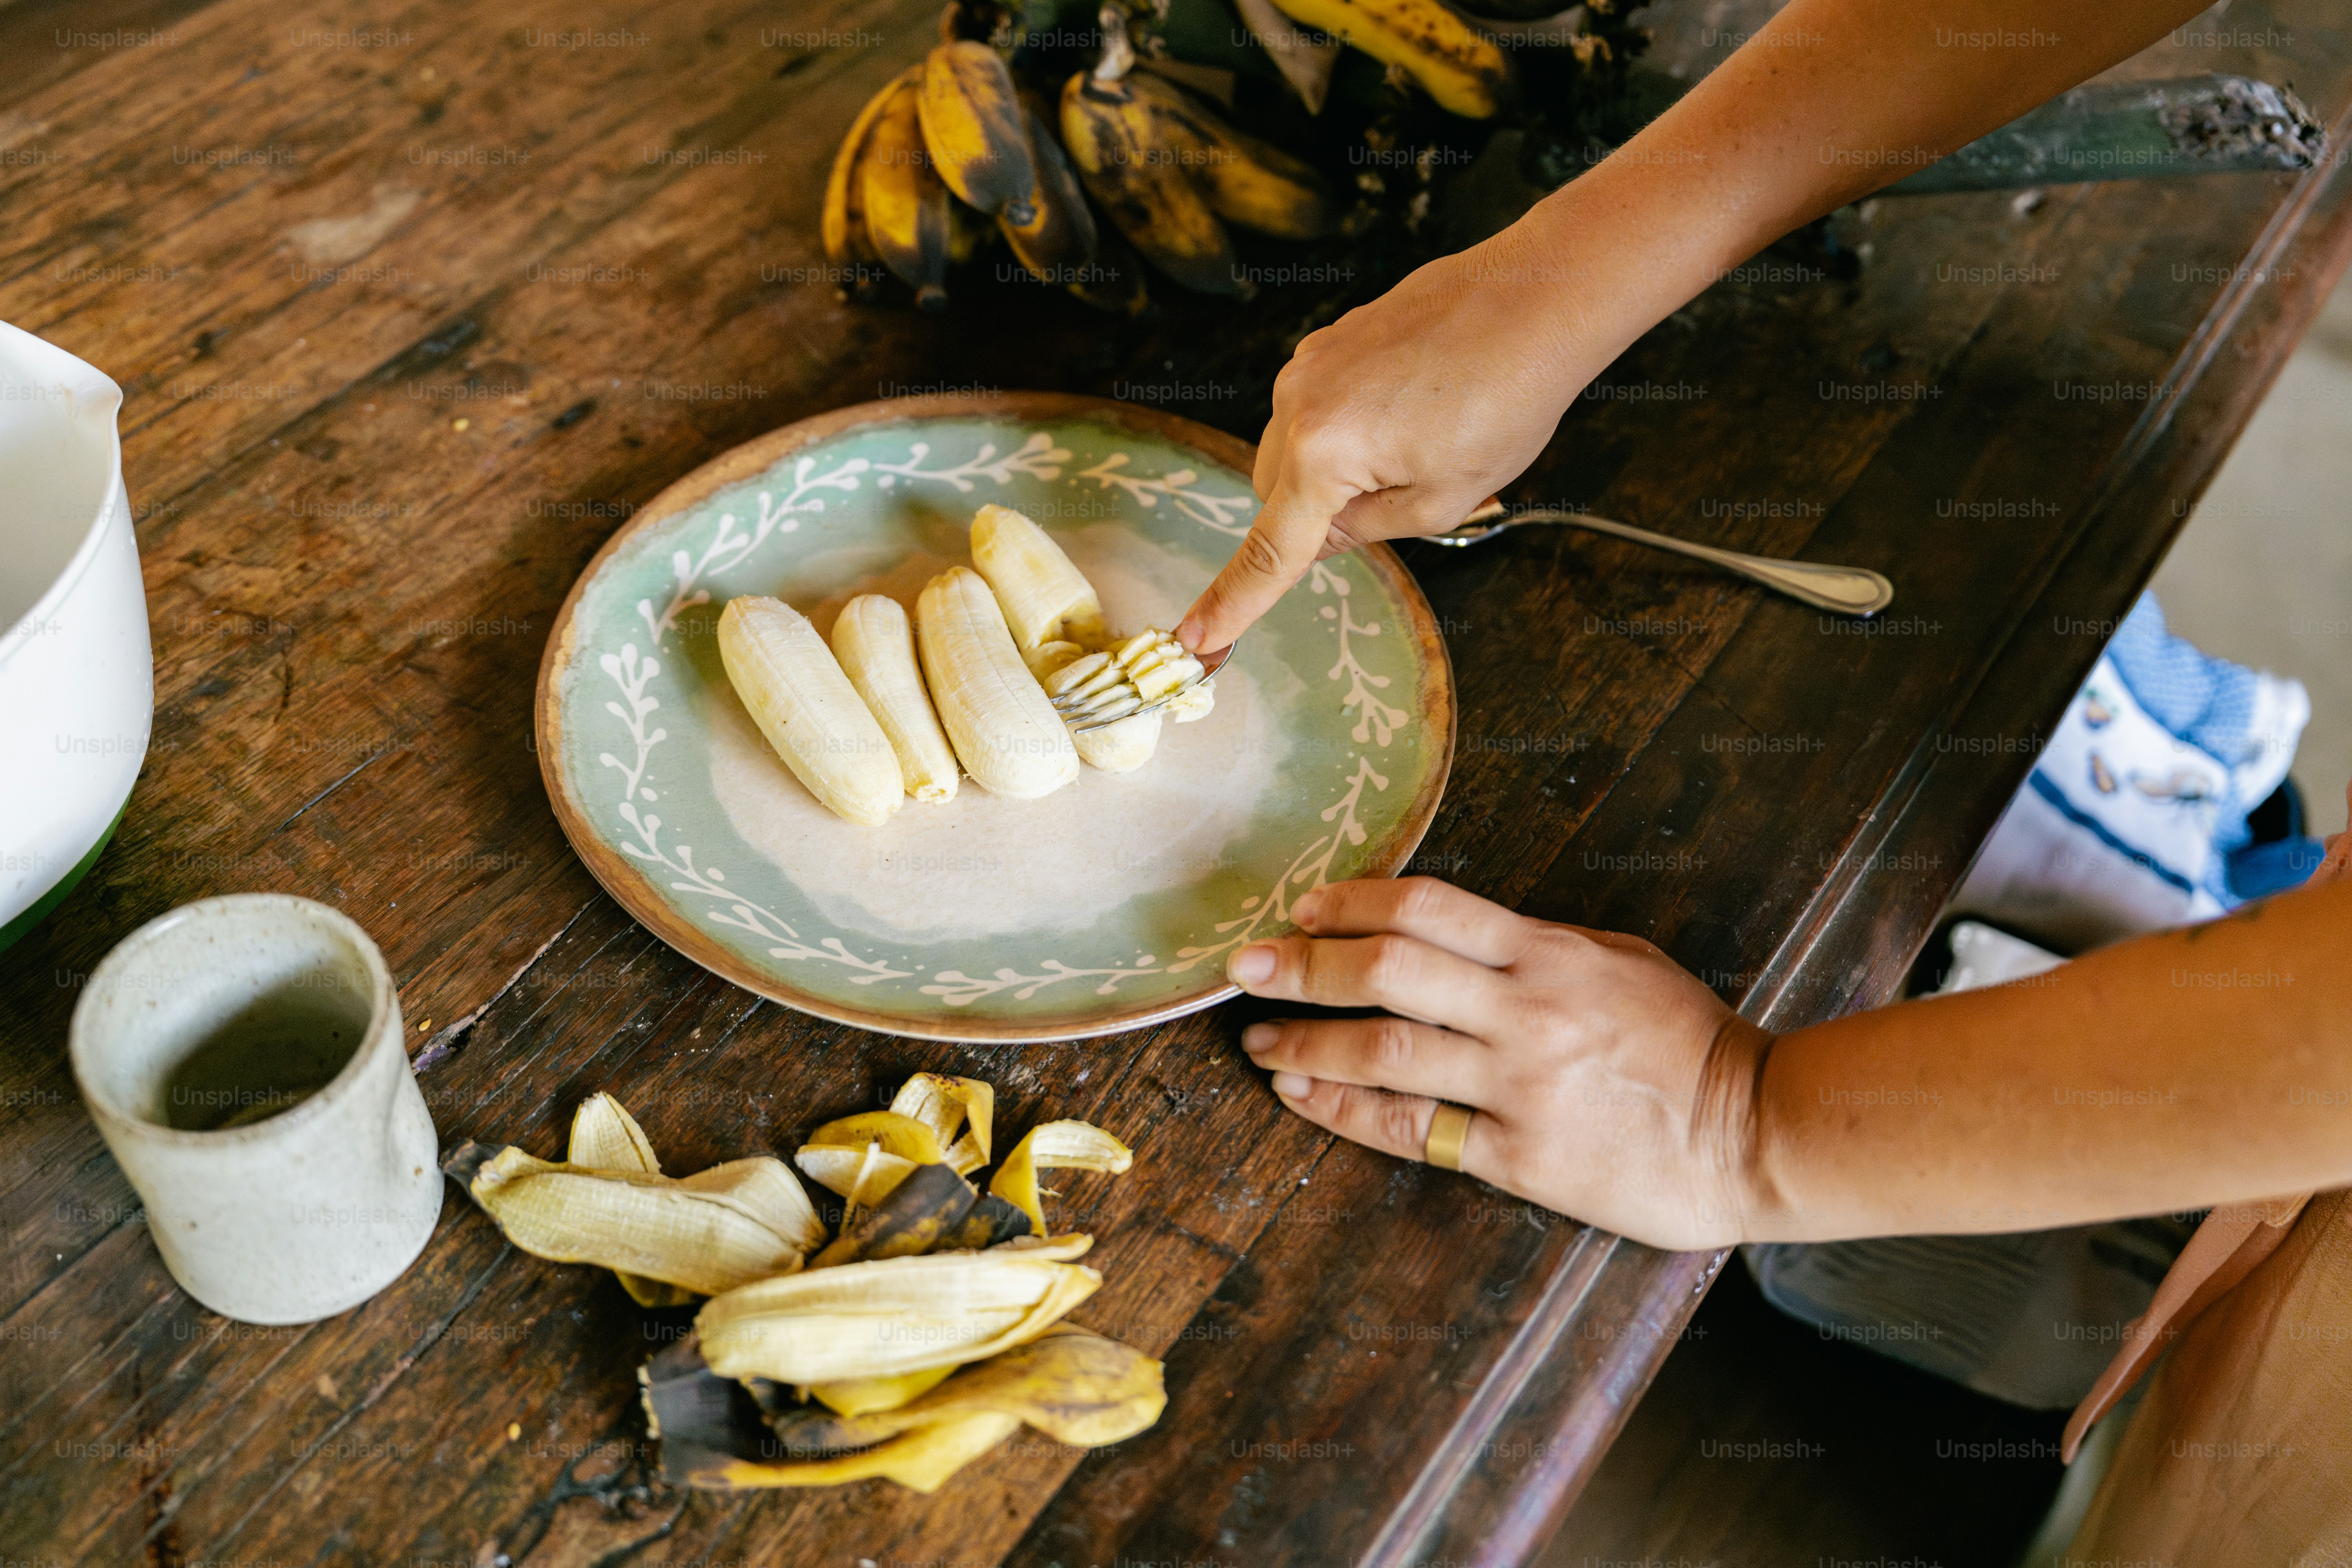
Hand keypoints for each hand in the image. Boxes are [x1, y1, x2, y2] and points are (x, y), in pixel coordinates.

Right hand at [1175, 235, 1592, 655]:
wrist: (1537, 299)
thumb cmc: (1506, 398)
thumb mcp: (1442, 500)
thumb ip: (1367, 529)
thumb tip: (1320, 537)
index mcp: (1324, 452)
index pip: (1269, 549)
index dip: (1233, 602)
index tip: (1196, 641)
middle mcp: (1299, 401)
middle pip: (1273, 492)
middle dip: (1313, 514)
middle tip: (1394, 500)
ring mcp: (1309, 363)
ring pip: (1292, 447)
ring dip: (1332, 467)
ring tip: (1416, 440)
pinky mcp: (1328, 339)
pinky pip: (1314, 405)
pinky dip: (1344, 425)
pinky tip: (1410, 408)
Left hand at [1227, 877, 1780, 1250]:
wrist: (1756, 1133)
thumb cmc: (1689, 1043)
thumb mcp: (1620, 963)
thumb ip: (1537, 948)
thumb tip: (1455, 936)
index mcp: (1549, 954)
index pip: (1426, 907)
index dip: (1352, 900)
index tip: (1303, 907)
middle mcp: (1525, 1012)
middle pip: (1386, 971)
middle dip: (1304, 965)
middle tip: (1246, 965)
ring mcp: (1520, 1086)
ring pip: (1384, 1052)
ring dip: (1308, 1042)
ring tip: (1259, 1040)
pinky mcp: (1520, 1156)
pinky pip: (1411, 1130)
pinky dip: (1346, 1110)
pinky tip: (1302, 1095)